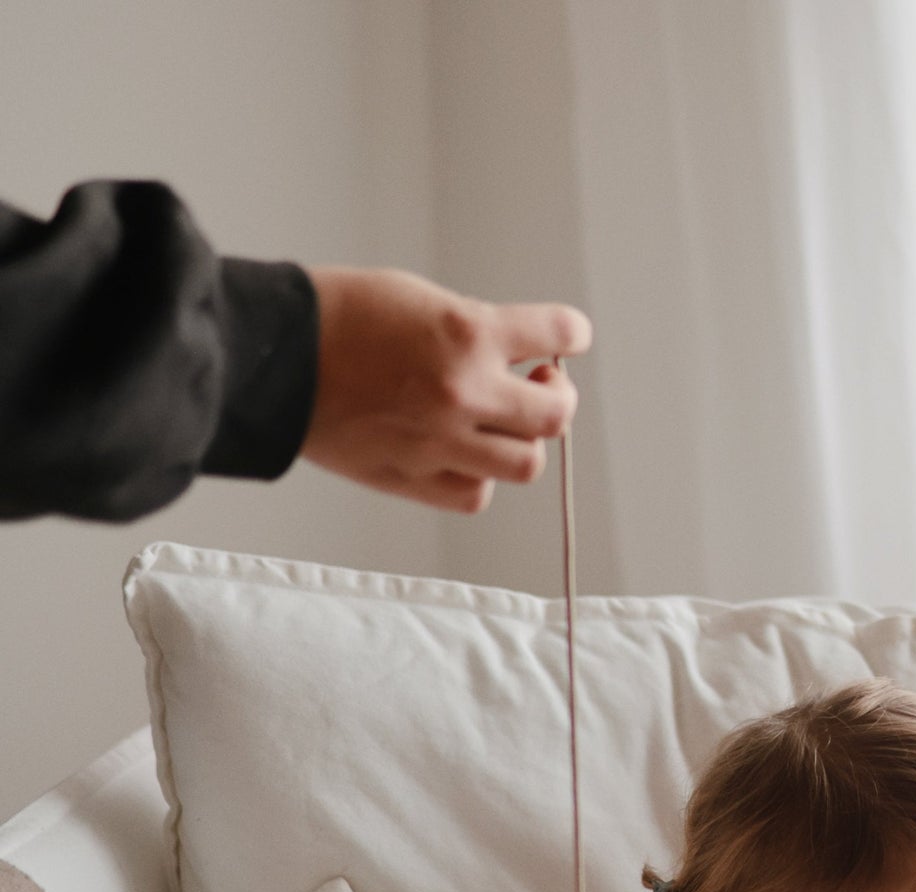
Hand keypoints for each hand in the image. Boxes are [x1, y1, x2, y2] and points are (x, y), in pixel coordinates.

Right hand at [302, 266, 591, 510]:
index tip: (569, 338)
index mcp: (466, 332)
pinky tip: (465, 454)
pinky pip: (477, 494)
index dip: (570, 335)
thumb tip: (515, 359)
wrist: (269, 355)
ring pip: (526, 463)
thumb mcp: (417, 298)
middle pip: (556, 415)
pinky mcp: (413, 478)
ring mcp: (440, 441)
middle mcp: (463, 391)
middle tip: (539, 385)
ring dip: (524, 442)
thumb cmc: (336, 317)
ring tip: (503, 425)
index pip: (557, 334)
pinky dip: (480, 477)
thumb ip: (473, 332)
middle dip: (556, 397)